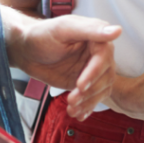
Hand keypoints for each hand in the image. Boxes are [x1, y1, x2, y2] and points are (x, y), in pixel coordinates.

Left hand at [3, 9, 120, 119]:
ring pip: (102, 89)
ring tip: (72, 108)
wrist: (26, 50)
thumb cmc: (42, 34)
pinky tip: (78, 113)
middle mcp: (98, 54)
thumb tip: (117, 31)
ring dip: (89, 102)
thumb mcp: (64, 29)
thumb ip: (90, 30)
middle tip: (72, 99)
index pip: (104, 57)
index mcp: (97, 38)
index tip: (81, 85)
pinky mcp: (84, 83)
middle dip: (90, 91)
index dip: (94, 72)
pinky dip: (87, 107)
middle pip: (106, 76)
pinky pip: (93, 97)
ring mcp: (91, 70)